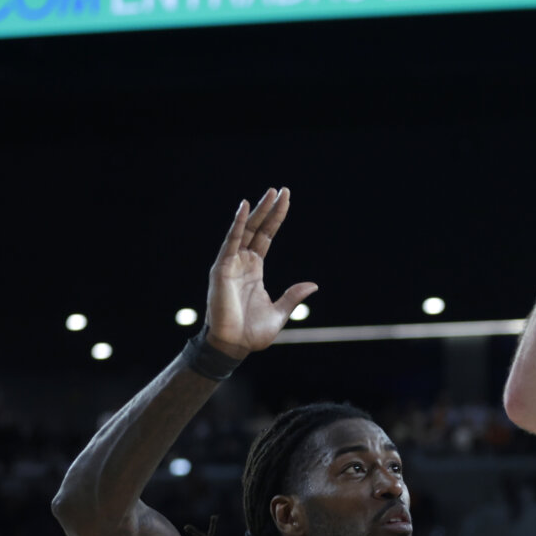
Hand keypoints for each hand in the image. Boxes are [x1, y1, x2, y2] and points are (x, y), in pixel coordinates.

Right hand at [204, 188, 316, 357]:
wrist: (234, 346)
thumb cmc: (252, 333)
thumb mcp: (279, 312)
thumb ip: (293, 296)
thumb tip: (313, 285)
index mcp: (255, 270)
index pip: (266, 237)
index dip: (276, 219)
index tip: (285, 200)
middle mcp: (242, 262)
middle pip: (257, 229)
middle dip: (269, 209)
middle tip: (280, 189)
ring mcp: (231, 264)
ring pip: (245, 230)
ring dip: (257, 211)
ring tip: (269, 193)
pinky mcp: (222, 269)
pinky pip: (231, 242)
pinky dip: (238, 224)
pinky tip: (245, 207)